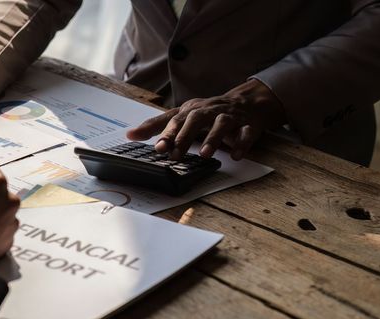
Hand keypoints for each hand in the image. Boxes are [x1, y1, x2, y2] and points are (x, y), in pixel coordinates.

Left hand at [126, 79, 285, 159]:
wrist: (248, 102)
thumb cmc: (209, 112)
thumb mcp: (183, 116)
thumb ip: (157, 126)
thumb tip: (130, 135)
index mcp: (192, 109)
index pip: (176, 119)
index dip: (166, 133)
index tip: (157, 147)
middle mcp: (209, 110)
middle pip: (196, 119)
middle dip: (185, 136)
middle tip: (176, 155)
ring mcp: (230, 116)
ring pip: (221, 124)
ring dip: (213, 138)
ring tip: (206, 155)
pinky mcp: (249, 123)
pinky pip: (247, 132)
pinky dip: (242, 142)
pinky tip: (236, 154)